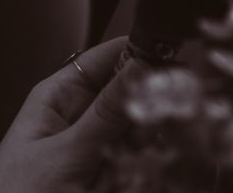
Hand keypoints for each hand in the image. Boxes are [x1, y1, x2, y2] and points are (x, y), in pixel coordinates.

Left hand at [0, 38, 136, 192]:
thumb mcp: (63, 155)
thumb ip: (106, 113)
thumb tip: (143, 64)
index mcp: (60, 96)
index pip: (110, 55)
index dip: (142, 52)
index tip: (171, 60)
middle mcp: (82, 116)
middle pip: (136, 96)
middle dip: (146, 113)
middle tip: (142, 133)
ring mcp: (98, 147)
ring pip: (144, 131)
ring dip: (143, 147)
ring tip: (114, 171)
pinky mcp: (110, 174)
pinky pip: (141, 160)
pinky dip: (139, 169)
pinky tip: (117, 181)